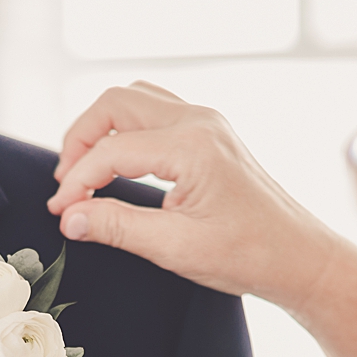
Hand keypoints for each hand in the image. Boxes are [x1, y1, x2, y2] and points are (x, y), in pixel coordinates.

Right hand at [47, 83, 345, 319]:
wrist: (296, 256)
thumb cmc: (247, 254)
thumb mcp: (174, 247)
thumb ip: (117, 227)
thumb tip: (70, 217)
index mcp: (191, 146)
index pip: (111, 150)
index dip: (77, 181)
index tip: (60, 212)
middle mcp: (199, 122)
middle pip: (116, 103)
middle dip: (80, 139)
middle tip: (65, 184)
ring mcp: (206, 123)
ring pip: (134, 100)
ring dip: (101, 130)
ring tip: (83, 172)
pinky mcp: (209, 134)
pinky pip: (154, 113)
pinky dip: (124, 132)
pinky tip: (115, 165)